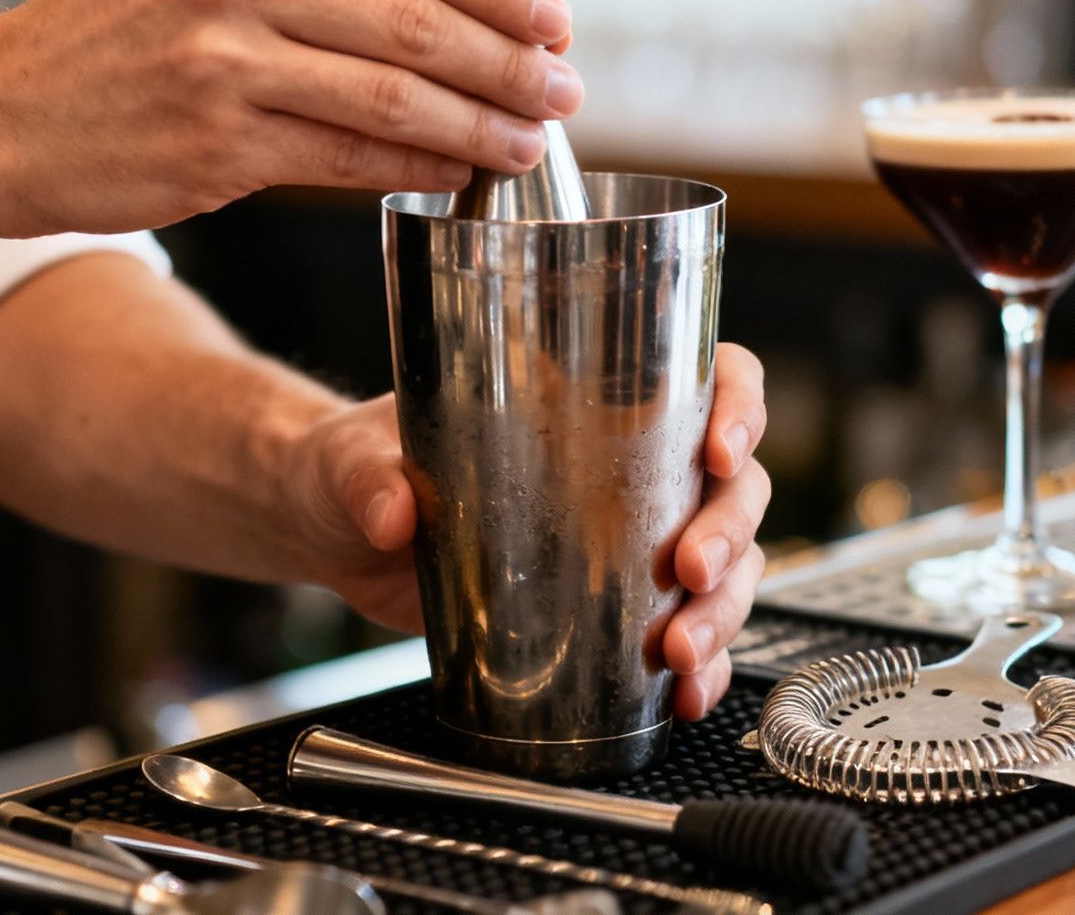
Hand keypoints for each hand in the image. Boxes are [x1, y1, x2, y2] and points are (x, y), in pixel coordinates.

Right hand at [0, 0, 583, 237]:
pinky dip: (416, 166)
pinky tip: (456, 174)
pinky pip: (347, 156)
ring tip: (532, 145)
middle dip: (512, 61)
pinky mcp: (216, 149)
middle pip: (419, 20)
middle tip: (569, 92)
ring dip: (481, 125)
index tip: (557, 20)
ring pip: (395, 93)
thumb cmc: (106, 49)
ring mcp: (224, 66)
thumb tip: (441, 14)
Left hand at [282, 344, 770, 719]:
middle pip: (733, 488)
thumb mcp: (356, 455)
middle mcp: (632, 467)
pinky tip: (683, 694)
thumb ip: (370, 475)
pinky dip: (700, 669)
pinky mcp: (608, 608)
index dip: (738, 407)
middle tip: (690, 572)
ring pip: (727, 569)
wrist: (336, 531)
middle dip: (728, 535)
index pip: (707, 379)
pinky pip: (685, 634)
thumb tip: (392, 511)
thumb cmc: (359, 460)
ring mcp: (629, 541)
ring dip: (721, 613)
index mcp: (594, 399)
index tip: (720, 450)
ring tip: (677, 653)